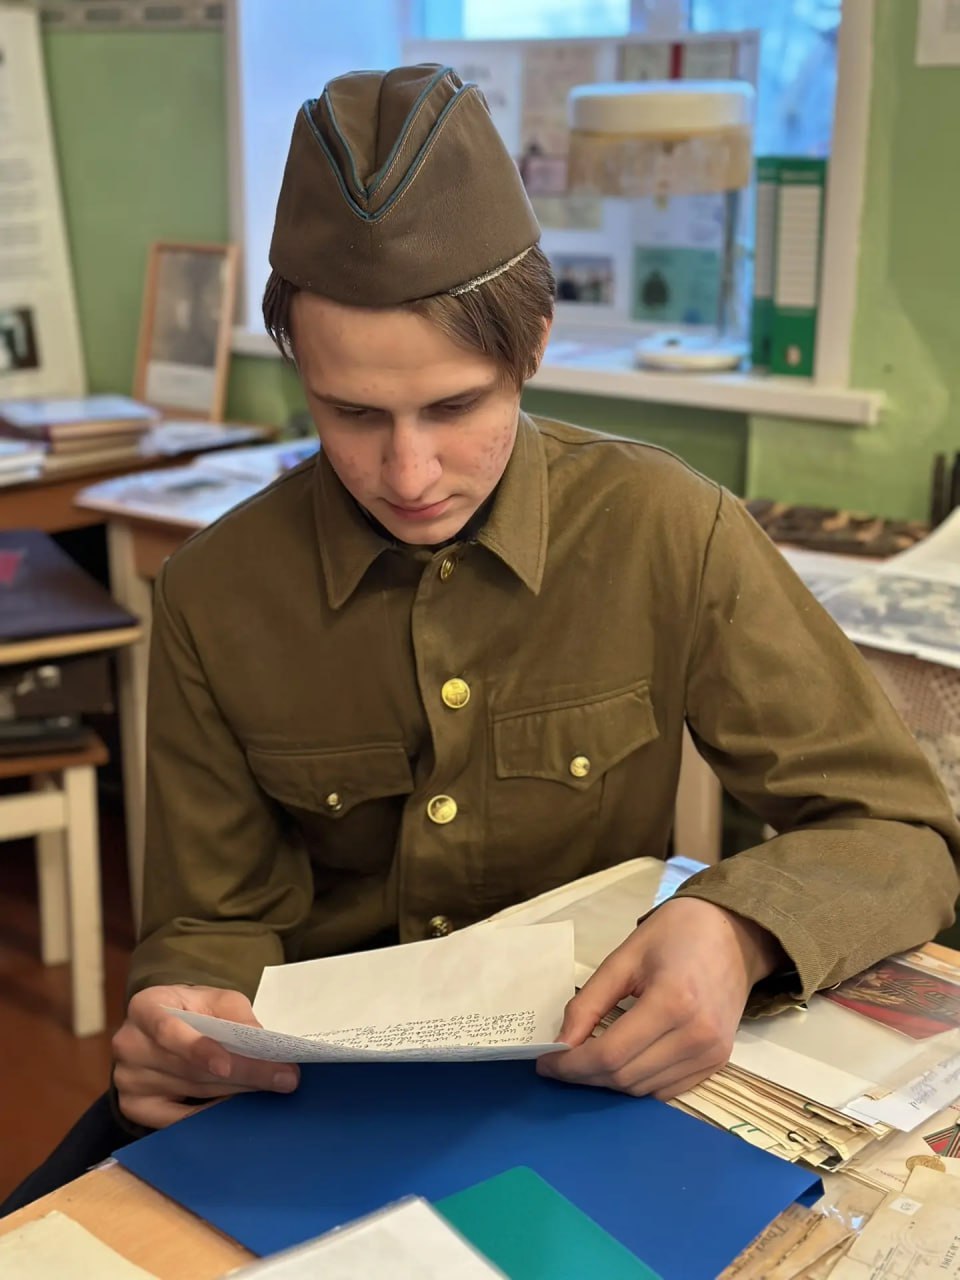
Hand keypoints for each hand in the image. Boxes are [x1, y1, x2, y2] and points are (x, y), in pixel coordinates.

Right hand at [112, 984, 299, 1128]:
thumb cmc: (193, 1008)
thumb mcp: (217, 999)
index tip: (227, 1066)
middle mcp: (129, 1044)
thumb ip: (238, 1017)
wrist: (164, 1024)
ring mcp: (127, 1079)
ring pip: (190, 1091)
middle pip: (188, 1067)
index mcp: (145, 1007)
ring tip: (271, 1088)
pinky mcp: (134, 1106)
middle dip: (242, 1073)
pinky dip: (210, 1114)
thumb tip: (264, 1046)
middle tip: (283, 1078)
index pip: (169, 1030)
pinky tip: (238, 1109)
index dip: (198, 1049)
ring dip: (234, 1091)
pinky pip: (176, 1120)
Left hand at [537, 898, 783, 1099]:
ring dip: (609, 1081)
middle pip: (625, 1076)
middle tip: (561, 1060)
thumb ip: (588, 1003)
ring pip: (644, 1090)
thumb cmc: (675, 934)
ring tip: (587, 1060)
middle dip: (585, 1075)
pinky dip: (638, 1082)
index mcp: (672, 1001)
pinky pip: (668, 1090)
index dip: (572, 1065)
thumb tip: (561, 1044)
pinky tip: (621, 1061)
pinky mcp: (719, 1062)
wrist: (732, 933)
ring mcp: (712, 1052)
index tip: (545, 1063)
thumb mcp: (624, 958)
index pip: (610, 1054)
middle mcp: (697, 1035)